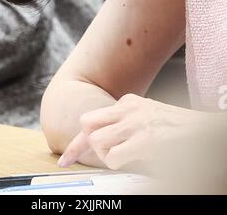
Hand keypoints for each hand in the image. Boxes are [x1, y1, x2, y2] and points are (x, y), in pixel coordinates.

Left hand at [58, 94, 207, 170]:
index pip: (92, 118)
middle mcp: (128, 109)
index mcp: (128, 102)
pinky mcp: (145, 139)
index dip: (75, 143)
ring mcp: (136, 123)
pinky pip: (112, 157)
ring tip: (125, 155)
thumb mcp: (144, 119)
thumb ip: (123, 126)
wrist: (202, 130)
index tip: (64, 158)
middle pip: (86, 123)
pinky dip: (117, 164)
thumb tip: (103, 143)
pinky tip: (135, 159)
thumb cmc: (174, 129)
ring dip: (105, 155)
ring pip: (96, 140)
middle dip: (89, 143)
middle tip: (106, 152)